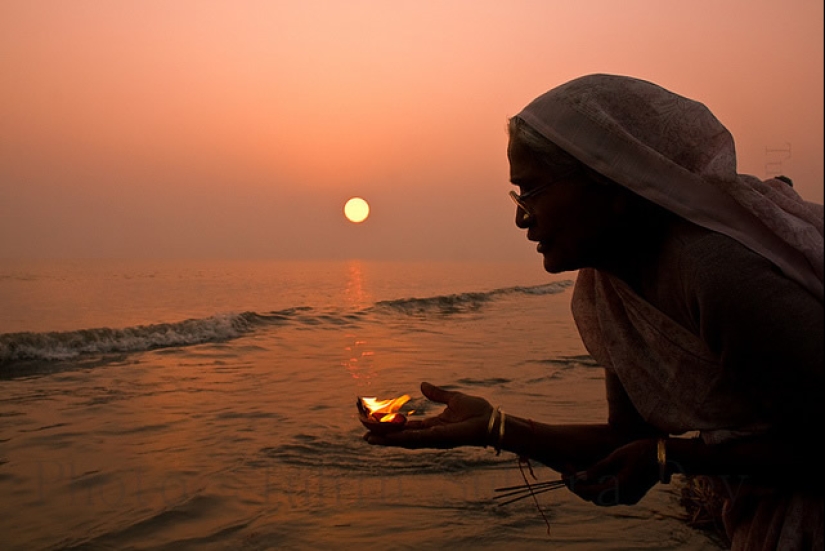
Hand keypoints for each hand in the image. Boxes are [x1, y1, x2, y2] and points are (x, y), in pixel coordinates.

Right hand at [364, 382, 492, 448]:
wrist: (492, 420)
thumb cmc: (478, 412)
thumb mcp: (453, 399)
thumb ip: (437, 394)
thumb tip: (422, 385)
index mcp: (432, 426)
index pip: (406, 428)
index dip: (390, 427)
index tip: (373, 424)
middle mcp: (430, 435)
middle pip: (400, 436)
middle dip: (381, 435)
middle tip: (362, 431)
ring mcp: (434, 438)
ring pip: (404, 440)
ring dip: (386, 439)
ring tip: (368, 437)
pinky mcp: (439, 437)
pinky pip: (417, 438)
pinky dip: (401, 438)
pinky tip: (387, 438)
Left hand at [564, 438, 658, 505]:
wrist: (664, 455)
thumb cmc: (640, 451)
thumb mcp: (616, 456)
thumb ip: (597, 468)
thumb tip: (578, 477)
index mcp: (619, 488)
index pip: (590, 492)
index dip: (574, 484)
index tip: (563, 474)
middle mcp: (623, 497)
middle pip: (593, 498)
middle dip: (578, 487)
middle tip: (565, 473)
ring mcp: (628, 498)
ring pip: (601, 498)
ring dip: (587, 488)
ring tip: (574, 473)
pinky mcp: (631, 495)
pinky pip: (609, 495)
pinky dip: (598, 488)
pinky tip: (590, 476)